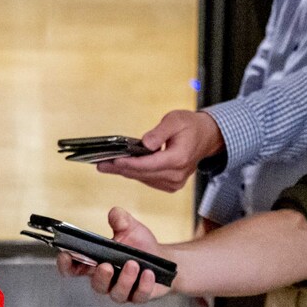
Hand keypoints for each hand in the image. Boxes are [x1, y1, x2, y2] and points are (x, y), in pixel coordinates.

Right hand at [53, 207, 173, 304]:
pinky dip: (143, 286)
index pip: (75, 268)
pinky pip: (138, 296)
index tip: (66, 256)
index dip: (67, 265)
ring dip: (124, 280)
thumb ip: (120, 220)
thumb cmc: (141, 245)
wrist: (163, 257)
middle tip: (107, 265)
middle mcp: (107, 280)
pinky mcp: (139, 296)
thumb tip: (114, 213)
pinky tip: (148, 274)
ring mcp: (123, 290)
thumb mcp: (130, 228)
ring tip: (134, 264)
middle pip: (96, 285)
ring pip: (117, 293)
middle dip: (100, 277)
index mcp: (97, 263)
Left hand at [97, 110, 223, 193]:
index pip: (149, 164)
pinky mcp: (170, 185)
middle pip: (143, 174)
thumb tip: (145, 143)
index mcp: (179, 159)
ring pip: (143, 179)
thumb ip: (160, 132)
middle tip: (100, 164)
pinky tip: (120, 168)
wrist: (206, 137)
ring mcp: (174, 183)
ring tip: (105, 165)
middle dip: (120, 168)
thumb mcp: (175, 120)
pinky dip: (134, 173)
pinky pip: (147, 180)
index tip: (114, 160)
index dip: (130, 163)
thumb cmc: (190, 126)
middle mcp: (176, 175)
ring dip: (124, 172)